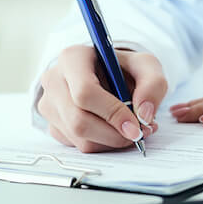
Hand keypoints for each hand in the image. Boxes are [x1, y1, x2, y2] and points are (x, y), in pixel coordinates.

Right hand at [37, 45, 167, 152]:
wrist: (109, 75)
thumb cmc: (124, 68)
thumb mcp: (147, 66)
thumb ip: (153, 85)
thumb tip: (143, 115)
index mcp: (73, 58)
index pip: (85, 92)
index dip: (112, 113)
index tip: (136, 126)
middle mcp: (54, 80)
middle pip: (78, 120)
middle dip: (113, 134)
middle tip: (138, 134)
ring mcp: (49, 104)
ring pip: (79, 137)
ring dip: (111, 141)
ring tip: (132, 129)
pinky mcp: (53, 125)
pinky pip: (78, 145)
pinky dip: (103, 144)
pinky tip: (115, 131)